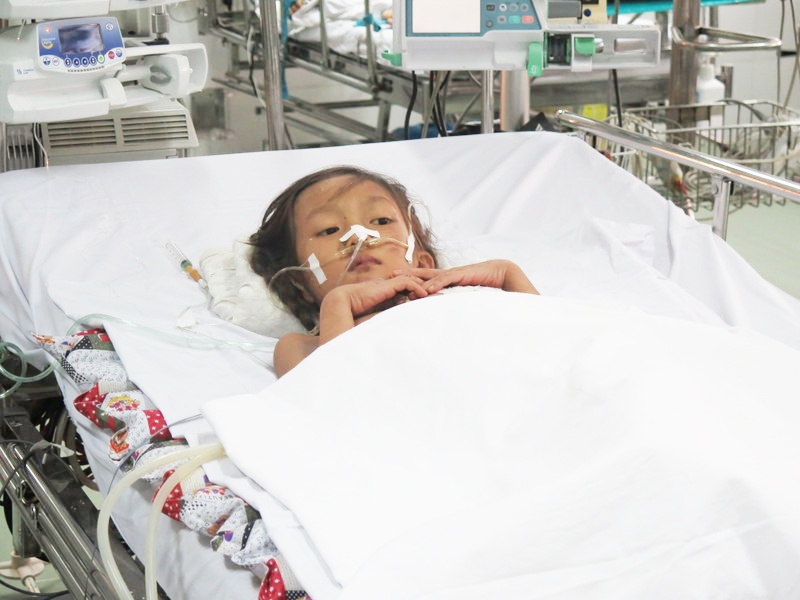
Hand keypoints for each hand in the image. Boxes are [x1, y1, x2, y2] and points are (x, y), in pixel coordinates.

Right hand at [319, 275, 428, 341]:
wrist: (339, 305)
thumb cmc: (352, 317)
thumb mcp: (375, 321)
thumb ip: (386, 323)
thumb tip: (395, 337)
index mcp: (383, 297)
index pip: (404, 293)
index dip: (416, 298)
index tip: (428, 306)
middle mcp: (386, 288)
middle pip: (410, 285)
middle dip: (425, 290)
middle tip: (439, 297)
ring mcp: (386, 285)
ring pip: (410, 282)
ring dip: (423, 288)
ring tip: (436, 296)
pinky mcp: (385, 285)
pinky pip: (405, 283)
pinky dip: (416, 288)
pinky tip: (424, 296)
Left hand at [395, 260, 537, 294]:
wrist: (502, 273)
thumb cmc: (486, 286)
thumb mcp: (467, 296)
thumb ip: (457, 302)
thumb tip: (450, 316)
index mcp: (448, 279)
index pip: (427, 279)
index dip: (413, 279)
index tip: (398, 281)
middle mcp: (449, 274)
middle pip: (424, 274)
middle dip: (407, 274)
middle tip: (390, 275)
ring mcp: (454, 273)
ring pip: (431, 275)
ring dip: (416, 278)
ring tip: (400, 279)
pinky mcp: (462, 275)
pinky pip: (446, 279)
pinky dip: (435, 284)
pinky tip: (425, 289)